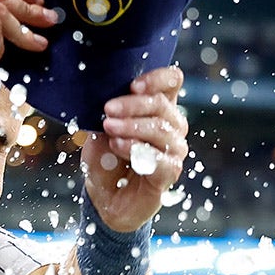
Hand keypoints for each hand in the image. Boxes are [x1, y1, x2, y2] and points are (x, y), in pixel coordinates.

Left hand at [81, 66, 188, 231]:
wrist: (105, 196)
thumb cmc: (106, 158)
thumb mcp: (100, 130)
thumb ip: (109, 114)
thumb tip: (108, 99)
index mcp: (159, 107)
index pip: (172, 82)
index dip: (157, 78)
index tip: (133, 85)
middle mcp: (172, 126)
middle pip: (162, 104)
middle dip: (132, 105)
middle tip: (108, 110)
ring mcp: (174, 149)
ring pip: (162, 129)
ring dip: (132, 126)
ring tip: (109, 128)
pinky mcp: (170, 172)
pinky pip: (162, 158)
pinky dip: (138, 149)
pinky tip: (119, 146)